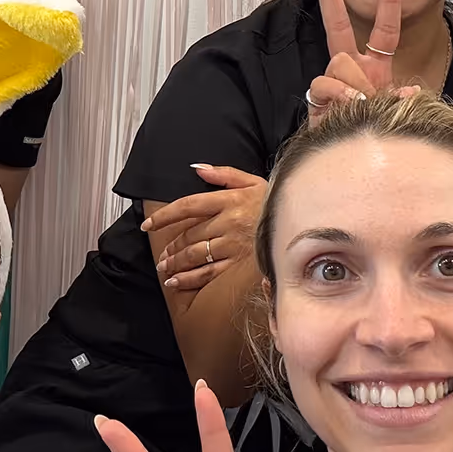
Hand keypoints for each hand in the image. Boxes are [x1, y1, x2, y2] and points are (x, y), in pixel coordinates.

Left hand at [143, 168, 268, 291]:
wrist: (304, 221)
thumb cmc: (274, 202)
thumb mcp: (252, 181)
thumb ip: (223, 174)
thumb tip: (197, 169)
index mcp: (228, 200)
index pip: (187, 206)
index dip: (164, 216)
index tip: (148, 225)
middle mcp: (227, 222)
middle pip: (189, 235)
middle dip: (170, 247)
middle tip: (161, 255)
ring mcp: (233, 244)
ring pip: (195, 255)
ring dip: (175, 263)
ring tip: (164, 268)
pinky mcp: (240, 264)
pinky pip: (209, 273)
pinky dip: (189, 279)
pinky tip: (176, 282)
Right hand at [305, 0, 404, 127]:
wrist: (349, 161)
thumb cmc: (375, 133)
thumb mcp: (397, 114)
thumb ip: (403, 100)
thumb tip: (410, 93)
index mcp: (374, 65)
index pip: (384, 27)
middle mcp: (351, 68)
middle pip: (337, 23)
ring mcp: (334, 81)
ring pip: (341, 61)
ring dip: (356, 83)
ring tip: (365, 106)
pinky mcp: (319, 99)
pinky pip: (328, 84)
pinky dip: (345, 96)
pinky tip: (354, 107)